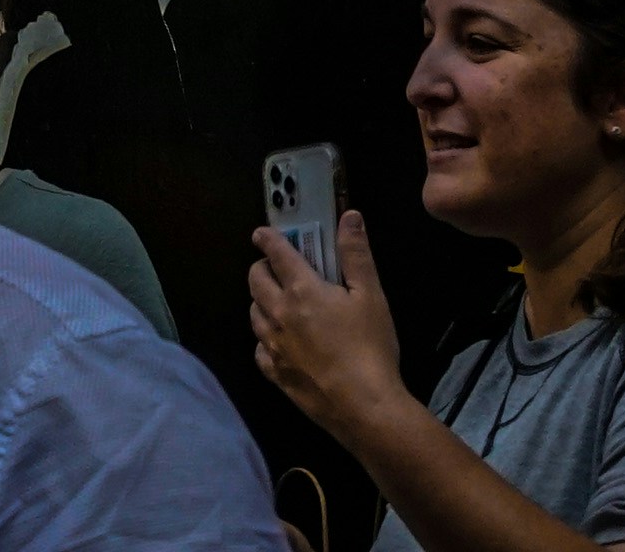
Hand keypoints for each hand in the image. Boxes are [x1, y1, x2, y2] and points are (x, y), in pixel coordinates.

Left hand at [246, 204, 415, 454]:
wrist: (366, 408)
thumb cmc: (370, 348)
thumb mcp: (371, 296)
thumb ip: (356, 254)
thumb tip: (349, 215)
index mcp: (301, 290)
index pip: (276, 253)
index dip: (266, 239)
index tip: (260, 234)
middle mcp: (279, 314)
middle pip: (255, 280)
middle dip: (261, 268)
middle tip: (275, 269)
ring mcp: (274, 347)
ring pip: (253, 314)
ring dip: (260, 302)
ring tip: (276, 303)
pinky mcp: (277, 376)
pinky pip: (259, 351)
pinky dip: (264, 340)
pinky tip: (277, 344)